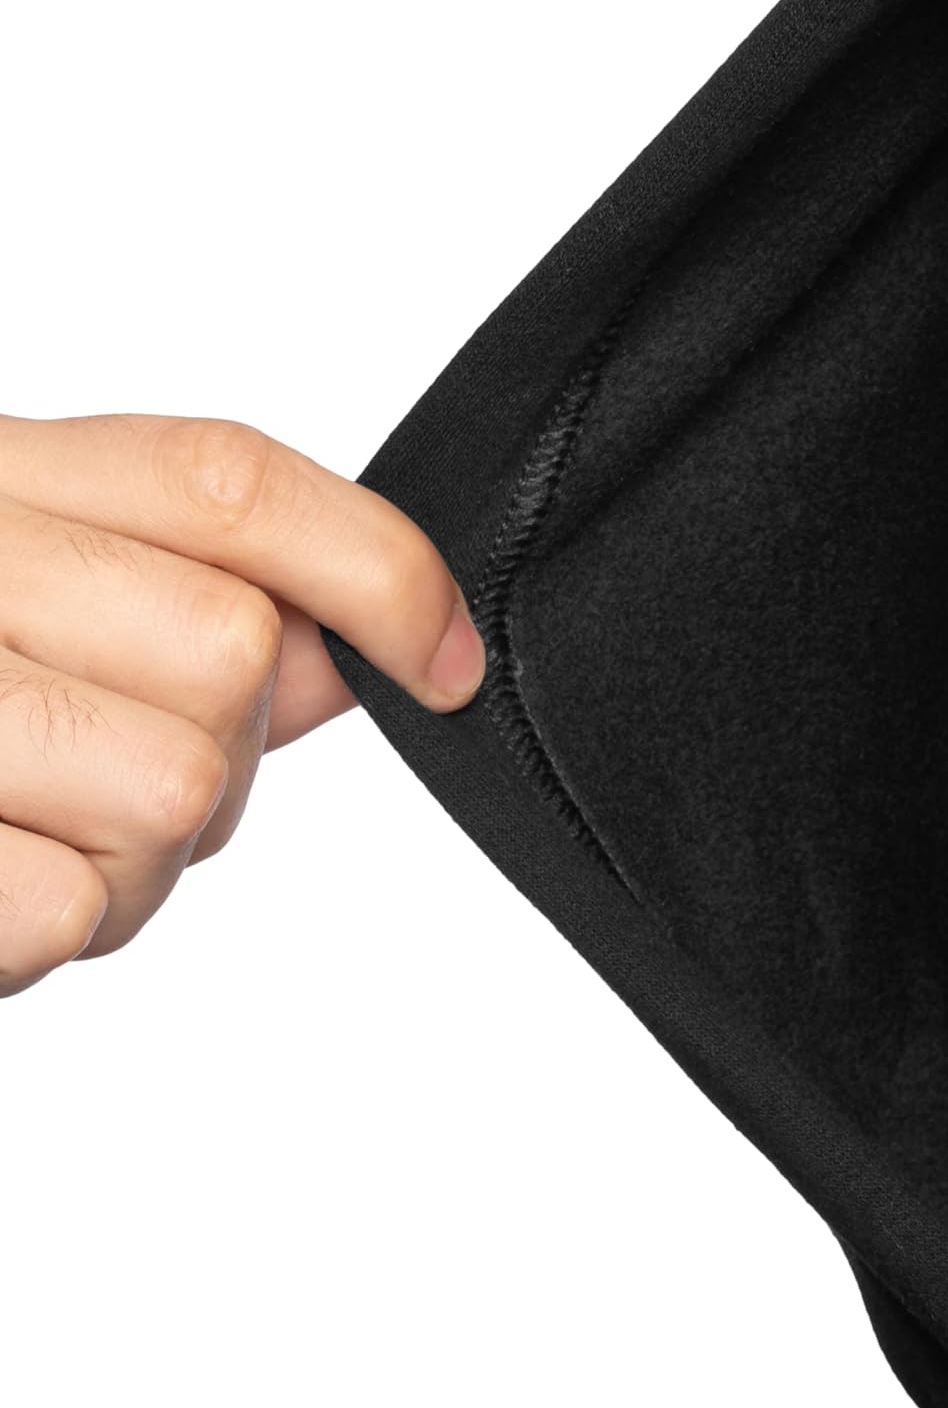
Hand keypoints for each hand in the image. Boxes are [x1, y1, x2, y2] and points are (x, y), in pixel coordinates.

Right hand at [0, 411, 486, 995]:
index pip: (228, 481)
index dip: (376, 567)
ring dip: (131, 861)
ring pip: (172, 798)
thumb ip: (190, 605)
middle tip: (101, 772)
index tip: (447, 663)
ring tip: (24, 830)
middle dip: (216, 755)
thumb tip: (361, 648)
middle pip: (232, 657)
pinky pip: (60, 907)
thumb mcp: (36, 600)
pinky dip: (39, 926)